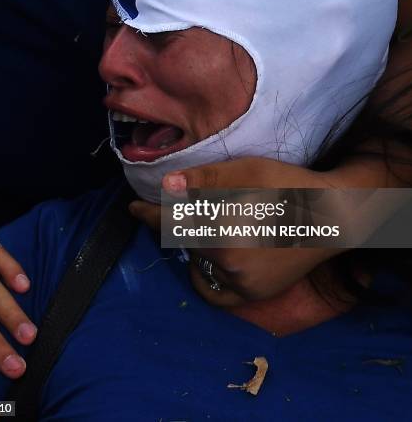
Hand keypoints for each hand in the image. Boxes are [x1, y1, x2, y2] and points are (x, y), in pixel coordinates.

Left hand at [129, 157, 353, 305]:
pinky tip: (213, 258)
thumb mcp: (246, 171)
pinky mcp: (254, 294)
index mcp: (221, 228)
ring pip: (200, 264)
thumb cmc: (288, 186)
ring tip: (208, 226)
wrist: (333, 216)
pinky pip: (217, 291)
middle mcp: (227, 261)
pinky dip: (208, 275)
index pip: (171, 222)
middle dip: (179, 223)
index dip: (148, 213)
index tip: (132, 207)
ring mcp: (241, 283)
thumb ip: (203, 180)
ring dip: (195, 246)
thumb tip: (166, 187)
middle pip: (185, 241)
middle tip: (184, 207)